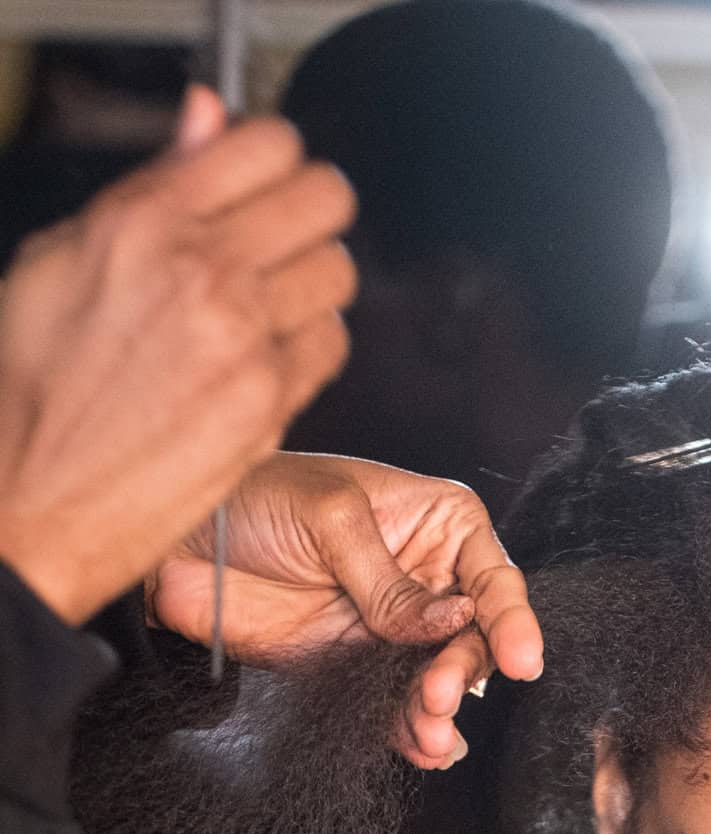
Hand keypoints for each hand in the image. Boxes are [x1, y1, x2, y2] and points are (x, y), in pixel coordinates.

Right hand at [0, 88, 354, 626]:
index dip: (272, 159)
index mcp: (146, 219)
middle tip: (281, 237)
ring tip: (268, 305)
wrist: (36, 499)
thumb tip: (207, 119)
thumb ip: (152, 183)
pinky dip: (309, 344)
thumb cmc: (34, 385)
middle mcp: (204, 271)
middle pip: (325, 199)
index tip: (262, 182)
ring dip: (311, 281)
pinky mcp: (270, 402)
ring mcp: (245, 339)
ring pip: (337, 271)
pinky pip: (331, 343)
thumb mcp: (62, 255)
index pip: (268, 142)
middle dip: (307, 211)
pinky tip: (266, 356)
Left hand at [149, 452, 544, 767]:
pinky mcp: (359, 668)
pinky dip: (411, 732)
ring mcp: (393, 628)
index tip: (522, 659)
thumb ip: (391, 581)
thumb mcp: (330, 519)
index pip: (493, 578)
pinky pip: (397, 708)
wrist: (182, 547)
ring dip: (440, 712)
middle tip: (438, 694)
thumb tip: (452, 621)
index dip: (512, 620)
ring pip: (440, 680)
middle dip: (464, 671)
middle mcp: (426, 578)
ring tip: (428, 733)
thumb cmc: (254, 498)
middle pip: (474, 639)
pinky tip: (421, 748)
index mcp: (436, 524)